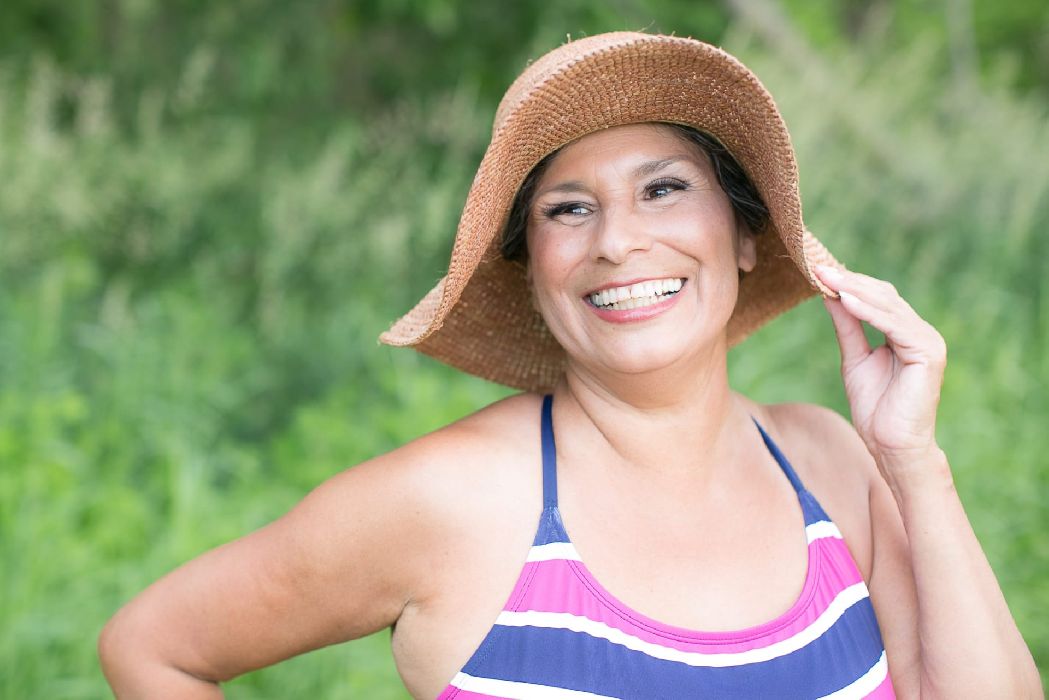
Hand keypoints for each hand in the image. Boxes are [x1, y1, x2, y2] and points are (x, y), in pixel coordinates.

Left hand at [814, 265, 946, 473]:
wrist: (892, 446)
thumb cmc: (876, 409)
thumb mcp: (854, 359)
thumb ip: (848, 327)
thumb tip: (830, 295)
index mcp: (906, 333)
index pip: (877, 297)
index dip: (848, 283)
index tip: (818, 270)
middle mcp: (920, 332)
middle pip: (883, 295)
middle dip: (848, 280)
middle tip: (818, 267)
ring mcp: (928, 341)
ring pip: (888, 306)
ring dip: (855, 290)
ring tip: (827, 278)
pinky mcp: (928, 352)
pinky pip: (894, 325)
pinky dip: (868, 311)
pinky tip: (845, 300)